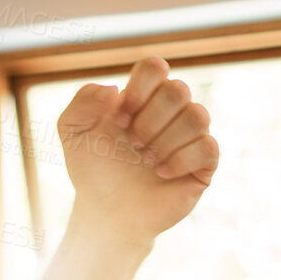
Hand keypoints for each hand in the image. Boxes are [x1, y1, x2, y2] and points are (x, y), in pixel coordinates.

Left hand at [56, 56, 219, 245]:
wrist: (107, 212)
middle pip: (178, 90)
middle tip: (132, 145)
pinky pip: (207, 146)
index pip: (155, 67)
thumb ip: (83, 101)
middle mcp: (171, 111)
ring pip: (198, 115)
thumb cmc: (93, 170)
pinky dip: (180, 160)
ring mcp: (190, 135)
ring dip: (165, 141)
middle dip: (150, 121)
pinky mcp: (204, 162)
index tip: (117, 120)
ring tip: (146, 161)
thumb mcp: (72, 131)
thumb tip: (114, 90)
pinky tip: (162, 173)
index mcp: (143, 97)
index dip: (139, 90)